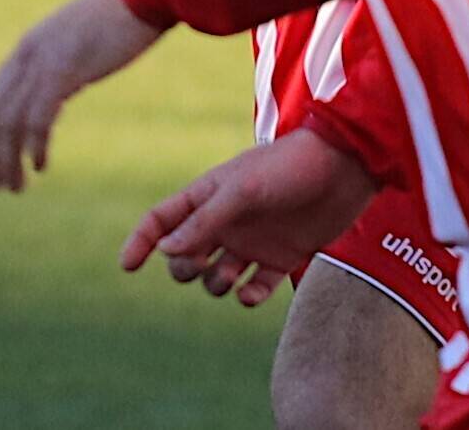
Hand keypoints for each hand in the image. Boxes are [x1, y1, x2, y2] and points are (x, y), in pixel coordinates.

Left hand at [0, 0, 162, 191]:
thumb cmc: (119, 16)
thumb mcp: (79, 41)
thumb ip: (63, 63)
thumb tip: (59, 84)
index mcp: (30, 47)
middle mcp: (28, 53)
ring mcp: (44, 59)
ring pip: (10, 118)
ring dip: (8, 156)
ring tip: (16, 187)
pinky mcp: (64, 67)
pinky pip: (38, 114)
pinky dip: (34, 144)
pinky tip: (40, 165)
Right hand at [120, 129, 378, 306]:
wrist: (342, 170)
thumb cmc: (286, 170)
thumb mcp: (240, 192)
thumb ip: (203, 222)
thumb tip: (164, 250)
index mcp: (206, 196)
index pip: (161, 220)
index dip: (141, 242)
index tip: (126, 267)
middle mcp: (224, 220)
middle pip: (185, 254)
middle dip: (184, 268)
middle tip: (200, 266)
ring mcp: (251, 241)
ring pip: (216, 276)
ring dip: (216, 284)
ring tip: (230, 277)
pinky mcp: (280, 257)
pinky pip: (255, 289)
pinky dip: (248, 297)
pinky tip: (250, 294)